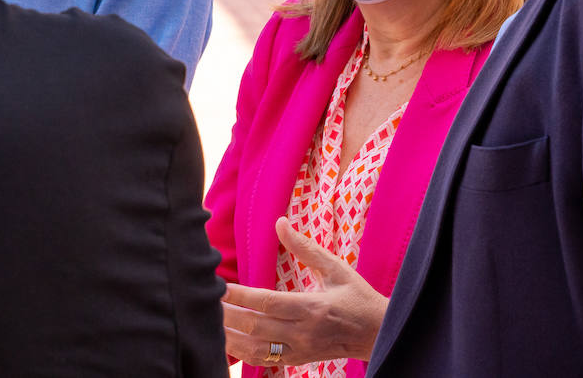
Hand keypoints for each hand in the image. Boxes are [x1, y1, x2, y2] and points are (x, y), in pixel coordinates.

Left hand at [221, 217, 388, 366]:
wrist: (378, 334)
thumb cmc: (358, 298)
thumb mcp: (337, 268)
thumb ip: (306, 248)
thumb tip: (281, 222)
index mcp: (313, 308)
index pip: (267, 303)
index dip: (239, 296)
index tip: (218, 286)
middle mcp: (303, 333)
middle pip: (255, 327)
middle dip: (226, 316)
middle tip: (204, 302)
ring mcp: (299, 351)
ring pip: (255, 349)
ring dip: (229, 337)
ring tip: (208, 322)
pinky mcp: (297, 360)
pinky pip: (263, 361)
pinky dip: (242, 353)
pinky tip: (227, 341)